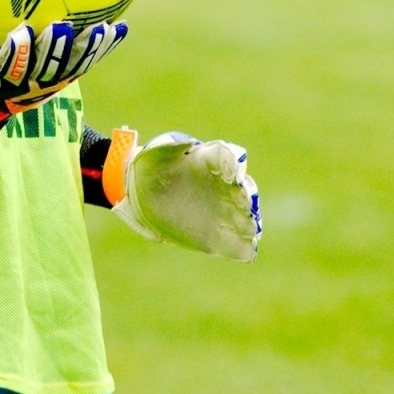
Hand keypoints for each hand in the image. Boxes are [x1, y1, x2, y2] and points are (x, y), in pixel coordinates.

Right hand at [0, 6, 127, 123]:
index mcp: (7, 73)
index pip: (12, 61)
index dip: (18, 49)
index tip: (20, 32)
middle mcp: (33, 80)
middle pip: (47, 64)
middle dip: (54, 47)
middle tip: (62, 26)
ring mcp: (54, 81)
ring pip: (74, 65)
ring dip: (89, 48)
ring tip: (104, 29)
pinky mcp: (68, 78)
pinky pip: (89, 61)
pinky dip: (105, 46)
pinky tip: (121, 28)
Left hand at [102, 129, 261, 262]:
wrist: (142, 191)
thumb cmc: (151, 165)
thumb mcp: (157, 151)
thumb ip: (172, 146)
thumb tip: (187, 143)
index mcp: (211, 161)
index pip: (230, 159)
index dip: (236, 166)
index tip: (236, 174)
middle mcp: (224, 187)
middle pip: (244, 191)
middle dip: (247, 198)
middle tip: (245, 204)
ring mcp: (222, 211)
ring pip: (246, 218)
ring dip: (251, 223)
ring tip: (252, 230)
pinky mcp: (215, 235)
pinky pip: (235, 243)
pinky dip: (244, 246)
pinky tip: (248, 250)